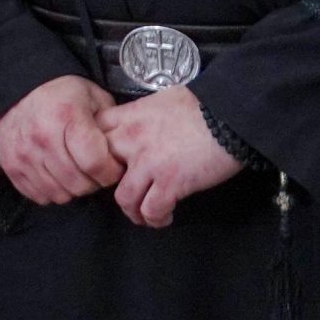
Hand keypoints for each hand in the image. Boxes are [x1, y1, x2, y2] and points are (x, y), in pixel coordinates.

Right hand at [0, 76, 123, 205]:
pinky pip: (39, 195)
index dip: (111, 171)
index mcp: (66, 117)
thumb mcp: (92, 96)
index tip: (112, 166)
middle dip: (93, 182)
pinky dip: (51, 190)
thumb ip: (111, 123)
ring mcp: (23, 153)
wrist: (15, 86)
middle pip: (79, 184)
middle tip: (93, 169)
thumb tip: (124, 154)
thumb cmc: (60, 93)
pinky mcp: (9, 164)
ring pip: (60, 194)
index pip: (96, 164)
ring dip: (72, 188)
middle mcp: (42, 137)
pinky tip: (55, 174)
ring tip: (74, 171)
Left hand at [98, 86, 242, 227]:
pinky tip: (163, 217)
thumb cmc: (198, 105)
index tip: (105, 163)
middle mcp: (130, 140)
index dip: (92, 151)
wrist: (228, 116)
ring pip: (123, 198)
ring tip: (142, 213)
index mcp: (126, 117)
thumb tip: (137, 126)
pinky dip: (155, 218)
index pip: (90, 135)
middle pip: (99, 169)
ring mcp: (148, 163)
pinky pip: (151, 210)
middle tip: (124, 191)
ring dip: (132, 210)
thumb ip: (139, 116)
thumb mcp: (157, 101)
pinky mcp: (171, 183)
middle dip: (108, 185)